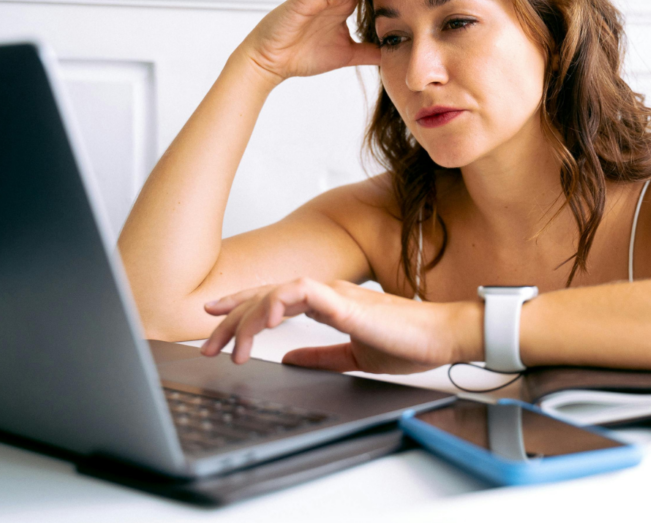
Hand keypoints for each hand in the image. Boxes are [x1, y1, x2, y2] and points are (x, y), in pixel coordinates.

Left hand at [199, 278, 481, 373]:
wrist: (441, 338)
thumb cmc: (408, 343)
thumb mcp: (354, 356)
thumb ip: (321, 355)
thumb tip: (289, 359)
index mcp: (328, 302)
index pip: (275, 298)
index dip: (243, 307)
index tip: (216, 321)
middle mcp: (325, 292)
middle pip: (266, 296)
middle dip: (232, 318)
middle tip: (209, 345)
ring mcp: (334, 293)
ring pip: (276, 293)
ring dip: (248, 318)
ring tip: (231, 346)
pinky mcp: (344, 301)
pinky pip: (302, 292)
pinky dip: (278, 300)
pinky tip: (264, 319)